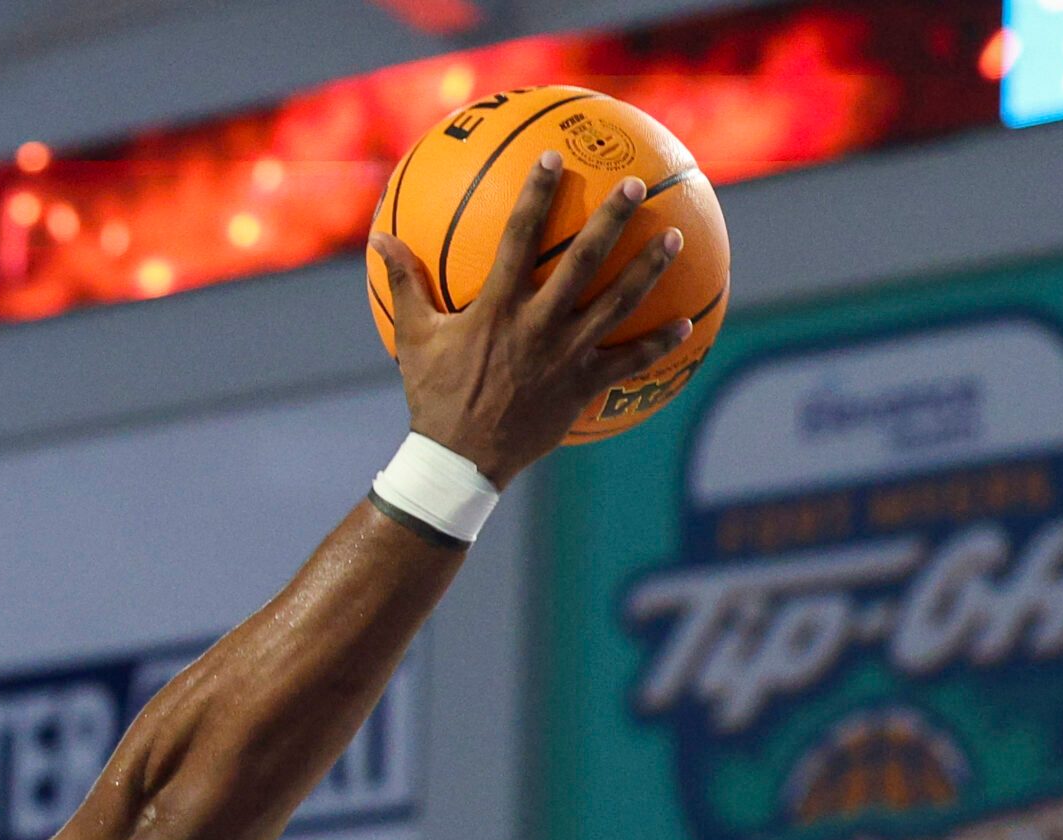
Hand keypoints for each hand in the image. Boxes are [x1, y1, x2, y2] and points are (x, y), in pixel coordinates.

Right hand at [371, 154, 692, 487]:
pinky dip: (658, 344)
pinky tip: (685, 323)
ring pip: (617, 305)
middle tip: (637, 186)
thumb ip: (404, 283)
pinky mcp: (582, 388)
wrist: (459, 459)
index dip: (535, 194)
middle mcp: (538, 325)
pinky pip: (628, 363)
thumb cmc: (434, 395)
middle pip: (583, 261)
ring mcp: (565, 357)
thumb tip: (377, 239)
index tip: (553, 157)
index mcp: (497, 307)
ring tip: (676, 236)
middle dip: (612, 219)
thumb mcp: (412, 337)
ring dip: (648, 269)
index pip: (519, 237)